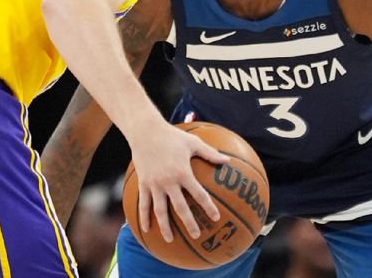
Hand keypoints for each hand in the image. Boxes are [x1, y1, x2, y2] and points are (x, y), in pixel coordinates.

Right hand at [130, 121, 229, 242]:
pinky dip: (144, 218)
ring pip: (160, 211)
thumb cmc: (172, 136)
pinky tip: (146, 229)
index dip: (208, 207)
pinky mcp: (144, 184)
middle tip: (197, 236)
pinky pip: (144, 204)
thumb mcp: (193, 143)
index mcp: (183, 173)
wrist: (146, 131)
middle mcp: (169, 181)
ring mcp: (155, 184)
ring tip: (170, 240)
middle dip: (189, 223)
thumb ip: (210, 153)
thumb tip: (227, 160)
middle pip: (180, 208)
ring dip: (165, 227)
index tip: (216, 218)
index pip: (199, 194)